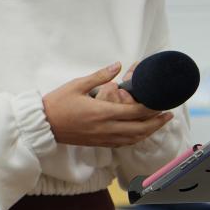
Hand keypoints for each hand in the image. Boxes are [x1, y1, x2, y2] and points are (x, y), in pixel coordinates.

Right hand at [43, 63, 174, 148]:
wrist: (41, 124)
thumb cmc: (57, 103)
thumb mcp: (77, 85)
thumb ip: (100, 76)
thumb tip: (118, 66)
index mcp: (102, 112)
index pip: (136, 112)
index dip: (152, 107)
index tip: (162, 101)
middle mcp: (106, 128)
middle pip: (140, 128)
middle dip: (157, 122)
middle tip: (168, 114)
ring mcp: (102, 137)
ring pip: (133, 138)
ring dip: (149, 132)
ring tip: (158, 124)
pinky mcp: (98, 142)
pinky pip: (123, 143)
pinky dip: (135, 138)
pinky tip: (139, 132)